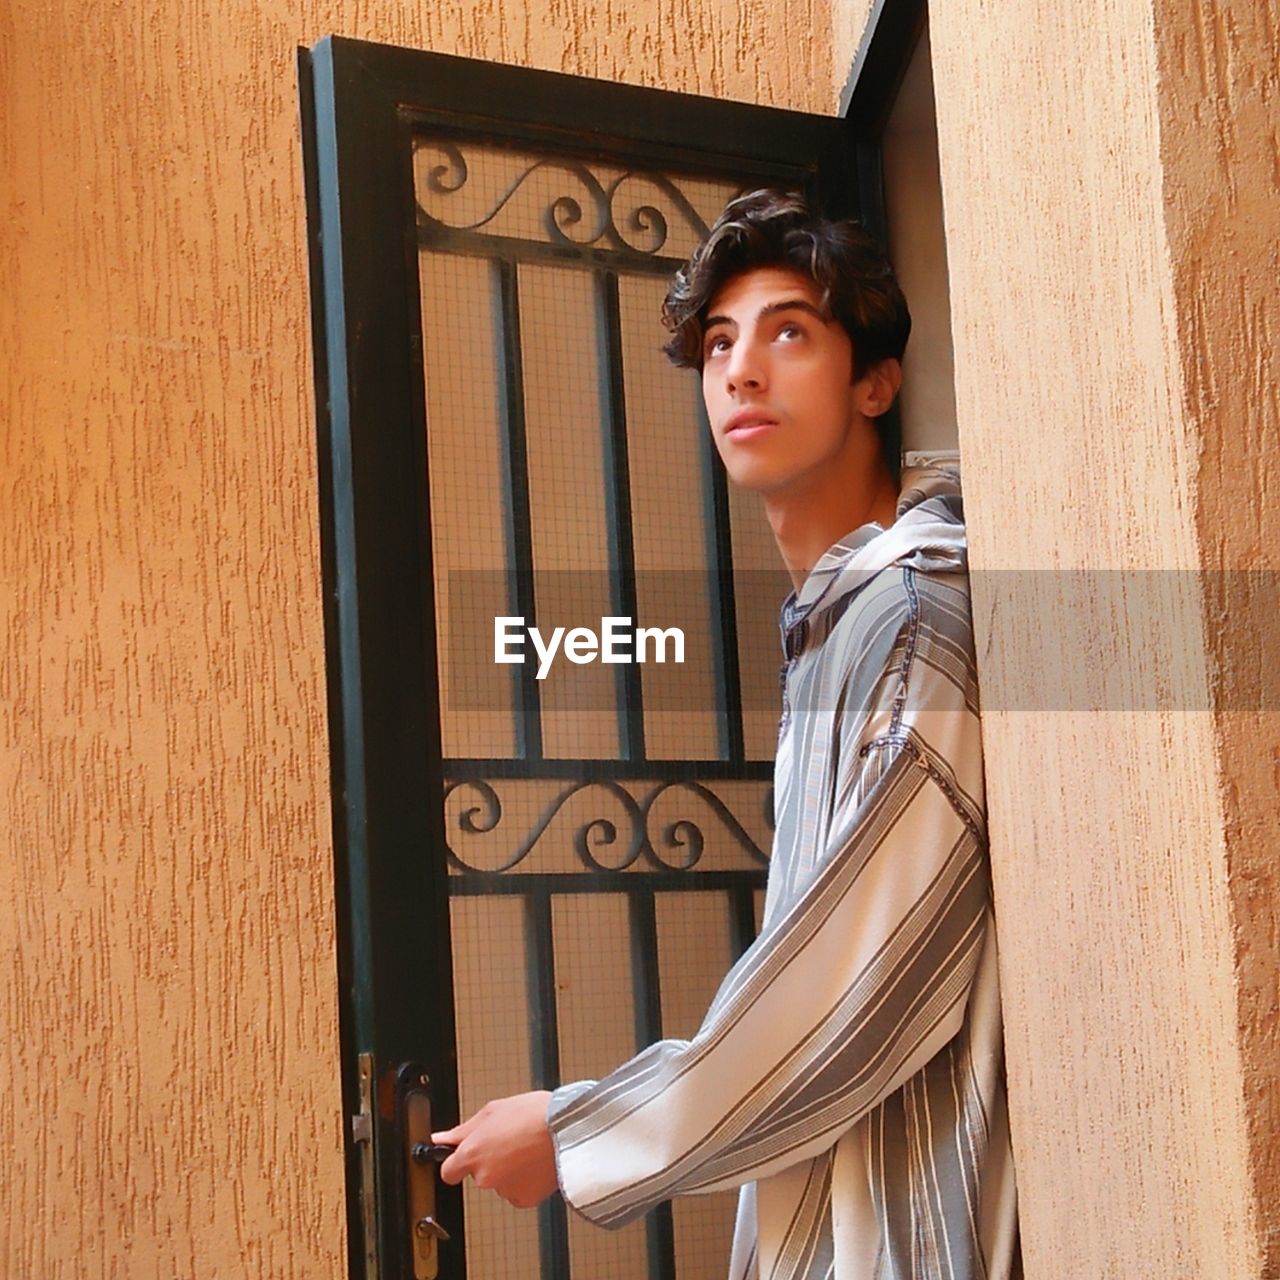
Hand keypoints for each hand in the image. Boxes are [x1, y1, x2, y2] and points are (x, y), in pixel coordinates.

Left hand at [432, 1091, 557, 1208]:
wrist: (570, 1131)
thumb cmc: (536, 1115)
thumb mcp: (494, 1110)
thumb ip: (464, 1129)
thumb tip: (441, 1138)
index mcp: (474, 1153)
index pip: (448, 1171)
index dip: (455, 1163)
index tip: (462, 1158)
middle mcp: (485, 1176)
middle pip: (478, 1173)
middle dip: (489, 1160)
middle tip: (509, 1140)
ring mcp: (504, 1190)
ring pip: (499, 1182)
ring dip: (508, 1169)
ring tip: (527, 1148)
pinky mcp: (524, 1199)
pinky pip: (517, 1191)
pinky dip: (523, 1181)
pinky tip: (534, 1162)